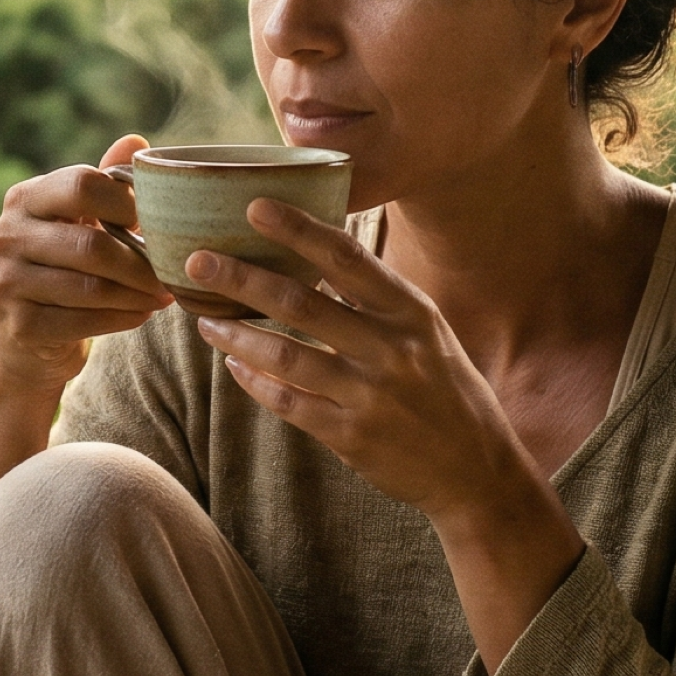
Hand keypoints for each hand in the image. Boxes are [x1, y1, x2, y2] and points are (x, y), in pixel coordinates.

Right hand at [0, 134, 172, 390]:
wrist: (30, 337)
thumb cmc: (65, 265)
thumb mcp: (80, 220)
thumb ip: (105, 182)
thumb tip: (136, 141)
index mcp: (23, 198)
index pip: (81, 186)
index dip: (127, 203)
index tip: (156, 222)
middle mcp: (6, 236)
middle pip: (90, 244)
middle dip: (140, 262)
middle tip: (173, 271)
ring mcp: (6, 283)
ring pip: (90, 287)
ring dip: (137, 293)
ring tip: (164, 293)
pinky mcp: (19, 326)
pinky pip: (84, 322)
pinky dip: (122, 319)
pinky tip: (141, 314)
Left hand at [181, 199, 525, 523]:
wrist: (477, 469)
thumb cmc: (445, 389)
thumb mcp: (427, 332)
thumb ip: (378, 300)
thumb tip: (315, 258)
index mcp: (411, 312)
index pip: (347, 257)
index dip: (299, 230)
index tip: (255, 206)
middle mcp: (390, 348)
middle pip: (302, 303)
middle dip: (243, 279)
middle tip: (197, 261)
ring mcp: (369, 394)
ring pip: (284, 356)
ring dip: (236, 336)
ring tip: (202, 320)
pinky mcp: (351, 436)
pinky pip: (289, 402)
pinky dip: (255, 382)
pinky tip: (233, 366)